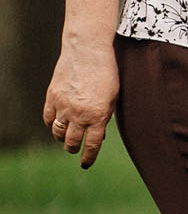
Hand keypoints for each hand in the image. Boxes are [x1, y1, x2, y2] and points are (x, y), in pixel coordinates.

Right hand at [42, 38, 118, 168]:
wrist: (87, 50)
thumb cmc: (107, 73)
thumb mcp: (113, 97)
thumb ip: (104, 116)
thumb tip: (97, 132)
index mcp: (98, 115)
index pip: (92, 144)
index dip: (88, 157)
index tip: (85, 163)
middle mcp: (79, 113)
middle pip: (72, 142)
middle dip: (73, 148)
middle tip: (75, 149)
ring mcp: (63, 105)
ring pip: (58, 132)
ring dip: (62, 138)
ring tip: (67, 137)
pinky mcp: (51, 96)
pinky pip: (48, 118)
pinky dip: (52, 124)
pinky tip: (57, 124)